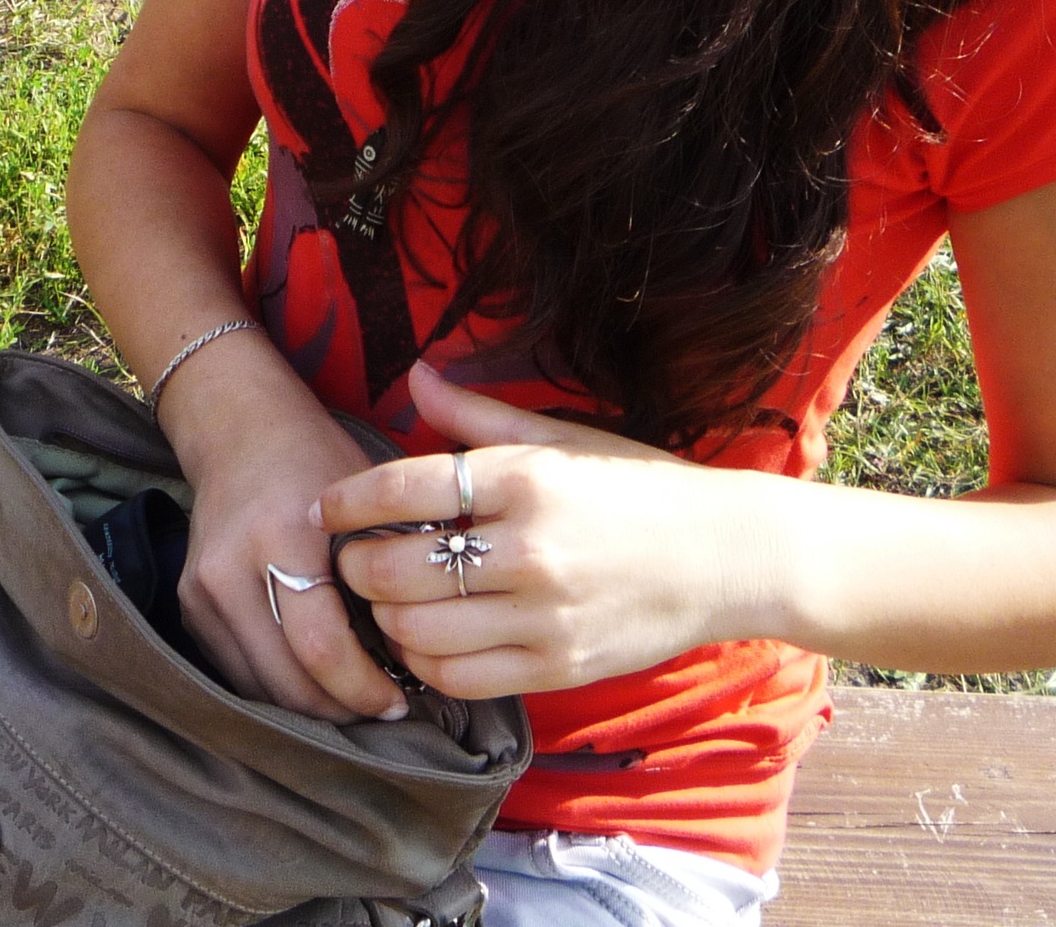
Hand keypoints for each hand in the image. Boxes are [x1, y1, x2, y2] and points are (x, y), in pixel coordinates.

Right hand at [174, 368, 411, 721]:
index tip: (398, 700)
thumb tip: (424, 640)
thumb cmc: (317, 458)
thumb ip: (389, 562)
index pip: (319, 643)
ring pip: (257, 686)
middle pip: (284, 679)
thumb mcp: (365, 496)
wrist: (239, 431)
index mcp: (281, 536)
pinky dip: (276, 686)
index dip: (361, 686)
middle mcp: (230, 570)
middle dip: (338, 708)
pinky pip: (235, 670)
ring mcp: (200, 592)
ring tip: (353, 700)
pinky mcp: (187, 606)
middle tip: (381, 710)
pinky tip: (314, 681)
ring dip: (307, 707)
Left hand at [315, 363, 782, 698]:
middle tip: (352, 559)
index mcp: (530, 479)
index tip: (328, 507)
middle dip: (356, 566)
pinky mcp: (555, 668)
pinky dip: (425, 663)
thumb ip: (479, 417)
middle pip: (396, 568)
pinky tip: (428, 640)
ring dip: (386, 619)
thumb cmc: (640, 487)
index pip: (405, 488)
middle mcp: (531, 548)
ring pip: (416, 631)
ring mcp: (543, 616)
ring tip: (387, 601)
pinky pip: (457, 678)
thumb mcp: (564, 439)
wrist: (726, 556)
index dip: (350, 500)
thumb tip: (416, 376)